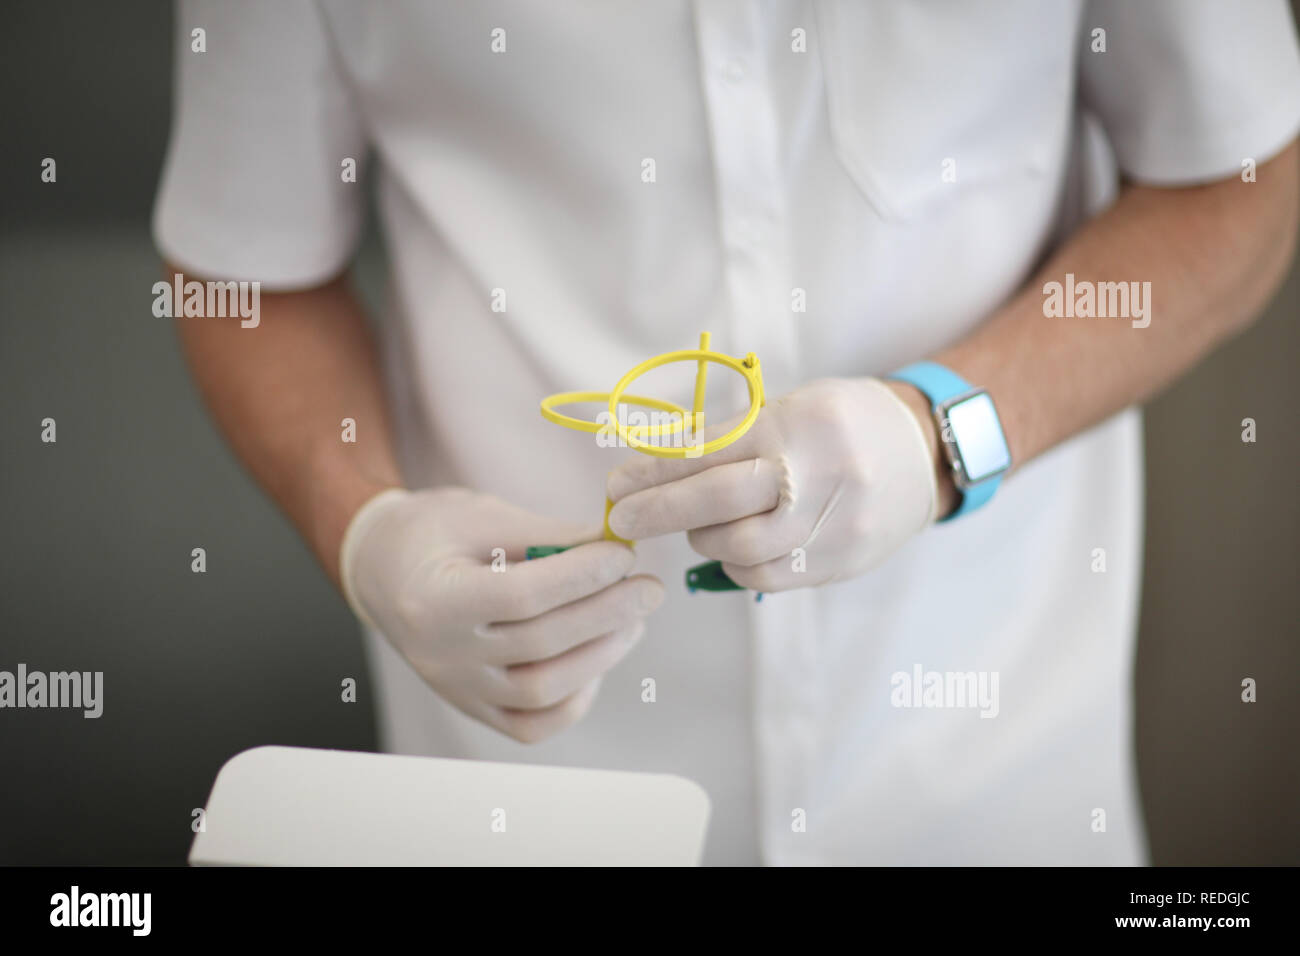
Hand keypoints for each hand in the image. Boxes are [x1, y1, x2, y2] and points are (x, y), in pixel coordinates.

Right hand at [340, 487, 663, 742]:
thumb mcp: (485, 516)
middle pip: (540, 644)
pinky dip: (575, 697)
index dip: (581, 574)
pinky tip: (597, 656)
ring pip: (542, 691)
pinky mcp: (474, 707)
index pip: (521, 595)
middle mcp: (442, 655)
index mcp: (434, 599)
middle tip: (648, 587)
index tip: (624, 553)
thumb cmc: (434, 533)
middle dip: (606, 612)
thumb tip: (616, 543)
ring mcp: (457, 689)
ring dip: (600, 653)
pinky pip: (532, 724)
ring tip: (633, 618)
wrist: (384, 569)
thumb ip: (549, 534)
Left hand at [606, 378, 942, 591]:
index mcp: (801, 426)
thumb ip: (728, 437)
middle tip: (626, 518)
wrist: (926, 453)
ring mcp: (836, 526)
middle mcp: (821, 476)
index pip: (712, 453)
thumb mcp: (790, 407)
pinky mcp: (843, 562)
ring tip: (699, 526)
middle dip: (663, 513)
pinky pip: (772, 578)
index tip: (617, 486)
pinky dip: (738, 566)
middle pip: (723, 504)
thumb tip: (652, 463)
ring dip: (705, 540)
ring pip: (745, 551)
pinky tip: (734, 548)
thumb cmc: (844, 421)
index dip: (656, 474)